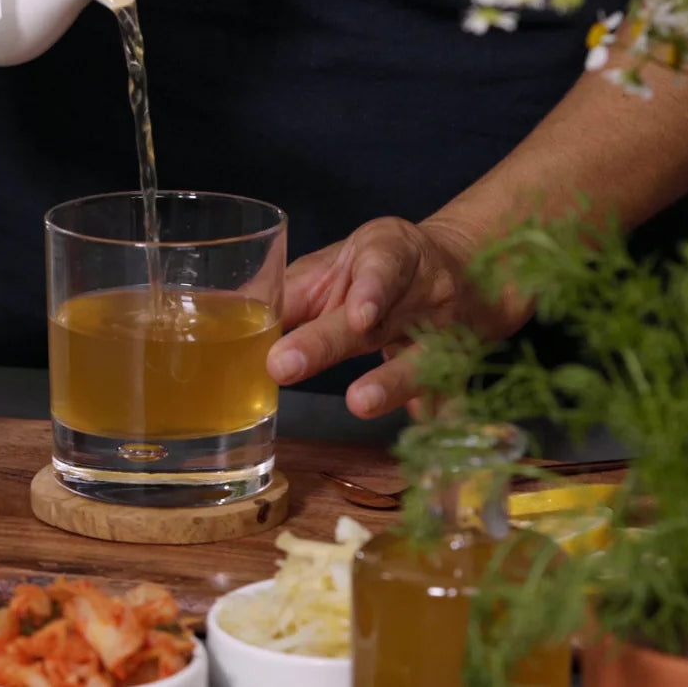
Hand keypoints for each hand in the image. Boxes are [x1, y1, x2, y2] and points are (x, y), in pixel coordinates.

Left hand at [264, 217, 525, 418]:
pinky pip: (450, 397)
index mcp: (391, 252)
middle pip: (378, 321)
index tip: (357, 313)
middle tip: (283, 365)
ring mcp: (443, 333)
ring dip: (390, 383)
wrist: (467, 269)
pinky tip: (430, 436)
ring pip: (419, 360)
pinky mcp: (455, 370)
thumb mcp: (337, 268)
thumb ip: (289, 294)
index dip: (372, 290)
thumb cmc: (377, 271)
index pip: (383, 266)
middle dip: (329, 343)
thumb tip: (220, 312)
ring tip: (360, 401)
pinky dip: (440, 416)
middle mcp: (424, 291)